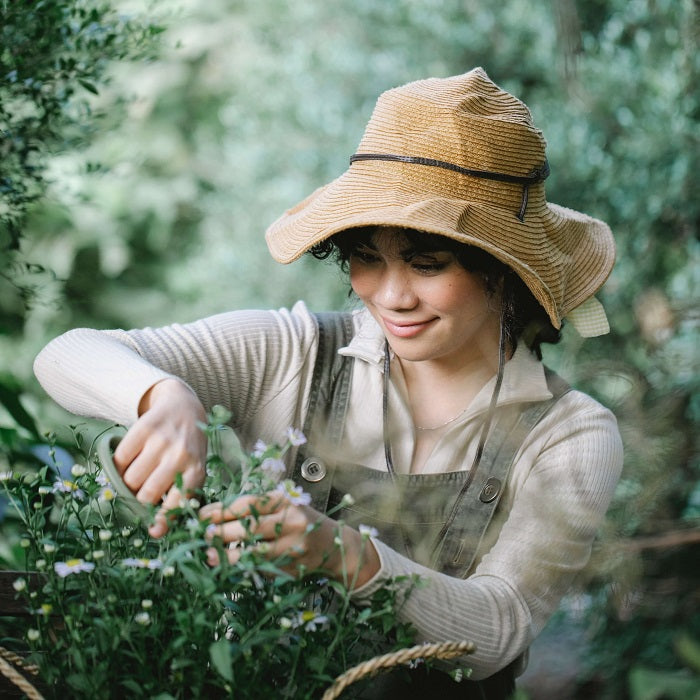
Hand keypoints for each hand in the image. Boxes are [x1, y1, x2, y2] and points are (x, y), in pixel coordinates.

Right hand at [113, 378, 207, 537]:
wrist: (184, 407)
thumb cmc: (188, 448)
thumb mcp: (193, 469)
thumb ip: (179, 496)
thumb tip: (156, 531)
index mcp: (196, 470)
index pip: (178, 503)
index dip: (164, 520)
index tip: (154, 531)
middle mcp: (181, 455)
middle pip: (147, 494)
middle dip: (139, 501)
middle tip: (139, 495)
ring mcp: (162, 440)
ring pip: (130, 478)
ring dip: (127, 483)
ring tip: (135, 476)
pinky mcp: (144, 427)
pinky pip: (120, 458)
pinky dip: (119, 464)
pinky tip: (129, 461)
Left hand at [199, 492, 380, 588]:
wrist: (336, 546)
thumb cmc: (301, 522)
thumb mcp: (283, 506)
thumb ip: (256, 509)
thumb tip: (214, 516)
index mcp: (285, 501)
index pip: (248, 504)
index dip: (221, 510)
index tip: (201, 515)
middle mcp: (292, 521)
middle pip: (250, 527)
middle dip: (221, 532)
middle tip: (202, 535)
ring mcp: (293, 546)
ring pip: (254, 552)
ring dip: (228, 555)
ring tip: (208, 556)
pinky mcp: (292, 567)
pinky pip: (262, 568)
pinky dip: (242, 567)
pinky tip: (228, 567)